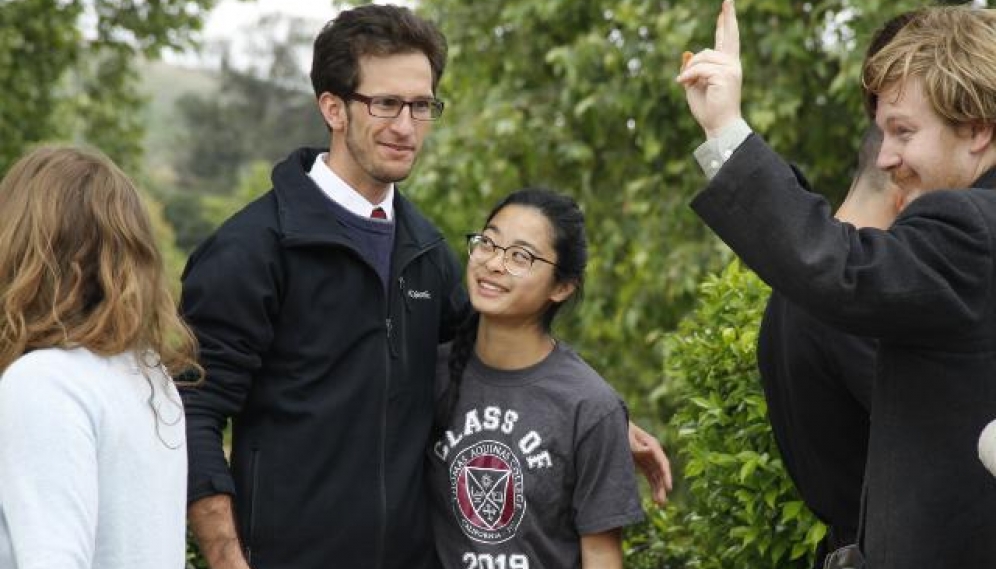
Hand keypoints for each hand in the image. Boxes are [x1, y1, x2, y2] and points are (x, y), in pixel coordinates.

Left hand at [628, 421, 672, 504]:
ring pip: (657, 476)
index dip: (666, 476)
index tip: (669, 488)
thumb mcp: (628, 437)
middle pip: (661, 472)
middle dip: (662, 487)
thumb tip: (650, 450)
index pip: (662, 462)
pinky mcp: (643, 463)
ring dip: (659, 489)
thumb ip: (638, 445)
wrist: (613, 426)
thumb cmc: (621, 430)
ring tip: (660, 504)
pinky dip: (654, 487)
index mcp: (652, 445)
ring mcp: (649, 458)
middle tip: (662, 502)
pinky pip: (651, 477)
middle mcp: (653, 452)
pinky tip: (655, 499)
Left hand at [677, 0, 742, 137]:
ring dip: (690, 69)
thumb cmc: (708, 108)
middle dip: (727, 18)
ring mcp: (731, 68)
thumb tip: (688, 55)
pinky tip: (684, 82)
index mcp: (727, 65)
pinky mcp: (725, 75)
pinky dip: (689, 75)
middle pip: (727, 37)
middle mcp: (732, 64)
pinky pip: (700, 68)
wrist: (718, 125)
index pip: (727, 40)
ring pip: (703, 56)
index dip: (726, 24)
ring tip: (685, 81)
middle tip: (727, 1)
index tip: (726, 8)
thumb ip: (693, 69)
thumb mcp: (695, 84)